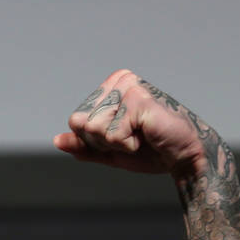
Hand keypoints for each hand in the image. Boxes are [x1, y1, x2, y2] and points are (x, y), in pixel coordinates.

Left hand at [53, 69, 214, 177]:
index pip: (76, 121)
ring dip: (116, 142)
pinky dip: (127, 144)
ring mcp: (128, 87)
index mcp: (109, 88)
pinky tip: (147, 134)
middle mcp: (118, 81)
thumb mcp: (109, 151)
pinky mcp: (138, 99)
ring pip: (93, 128)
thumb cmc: (151, 151)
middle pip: (80, 122)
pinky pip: (112, 134)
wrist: (183, 157)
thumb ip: (83, 146)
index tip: (121, 136)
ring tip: (140, 134)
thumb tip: (57, 140)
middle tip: (132, 137)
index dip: (94, 140)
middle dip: (103, 141)